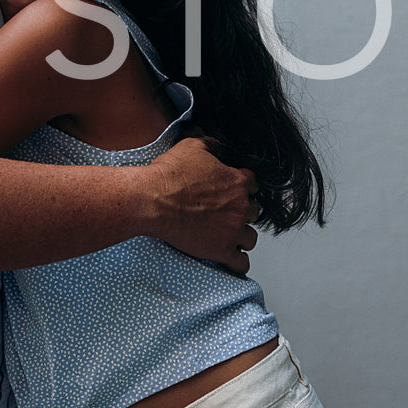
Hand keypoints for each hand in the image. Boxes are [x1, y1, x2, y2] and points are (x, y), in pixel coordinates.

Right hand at [148, 138, 259, 273]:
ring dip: (241, 237)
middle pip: (254, 212)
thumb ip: (210, 145)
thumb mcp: (191, 146)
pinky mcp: (220, 250)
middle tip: (225, 213)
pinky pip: (241, 263)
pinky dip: (238, 262)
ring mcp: (232, 231)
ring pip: (250, 238)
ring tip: (228, 236)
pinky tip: (232, 259)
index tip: (233, 191)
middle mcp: (240, 207)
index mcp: (236, 182)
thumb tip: (216, 144)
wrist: (153, 200)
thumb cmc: (169, 176)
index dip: (243, 187)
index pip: (253, 184)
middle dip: (241, 212)